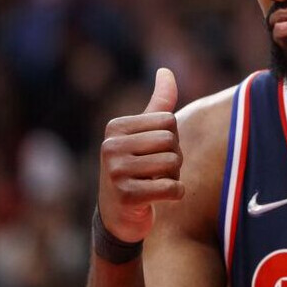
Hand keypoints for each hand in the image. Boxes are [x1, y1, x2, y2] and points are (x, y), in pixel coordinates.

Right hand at [98, 68, 185, 242]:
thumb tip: (166, 70)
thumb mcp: (144, 134)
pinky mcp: (126, 195)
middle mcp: (110, 145)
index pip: (169, 120)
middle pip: (172, 141)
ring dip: (174, 177)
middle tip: (156, 172)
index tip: (154, 153)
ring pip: (173, 163)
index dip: (172, 139)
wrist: (117, 216)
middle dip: (174, 159)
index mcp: (115, 127)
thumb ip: (158, 104)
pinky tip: (160, 198)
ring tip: (154, 183)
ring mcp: (115, 171)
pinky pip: (172, 188)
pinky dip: (176, 194)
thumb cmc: (137, 169)